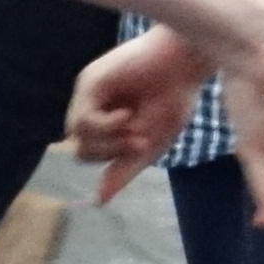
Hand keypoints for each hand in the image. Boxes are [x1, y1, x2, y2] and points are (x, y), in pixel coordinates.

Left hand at [64, 27, 207, 197]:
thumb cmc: (174, 99)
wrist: (186, 63)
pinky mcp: (90, 82)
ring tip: (134, 127)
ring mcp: (90, 94)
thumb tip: (99, 201)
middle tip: (139, 140)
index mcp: (107, 124)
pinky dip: (105, 126)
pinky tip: (125, 114)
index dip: (113, 157)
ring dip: (109, 141)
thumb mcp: (152, 144)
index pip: (92, 154)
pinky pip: (83, 120)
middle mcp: (94, 108)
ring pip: (77, 136)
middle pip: (81, 150)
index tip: (142, 146)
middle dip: (111, 152)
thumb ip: (125, 169)